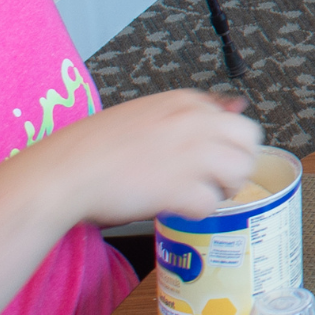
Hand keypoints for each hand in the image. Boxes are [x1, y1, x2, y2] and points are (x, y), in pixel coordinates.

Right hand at [31, 89, 263, 229]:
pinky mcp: (181, 187)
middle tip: (216, 180)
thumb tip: (234, 105)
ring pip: (238, 174)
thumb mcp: (146, 114)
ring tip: (195, 195)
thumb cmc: (96, 147)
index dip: (226, 146)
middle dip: (237, 165)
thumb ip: (189, 114)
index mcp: (185, 102)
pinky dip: (196, 212)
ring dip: (222, 190)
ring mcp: (191, 154)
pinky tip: (175, 207)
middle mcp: (195, 123)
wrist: (64, 171)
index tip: (212, 159)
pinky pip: (211, 205)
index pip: (237, 120)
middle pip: (249, 143)